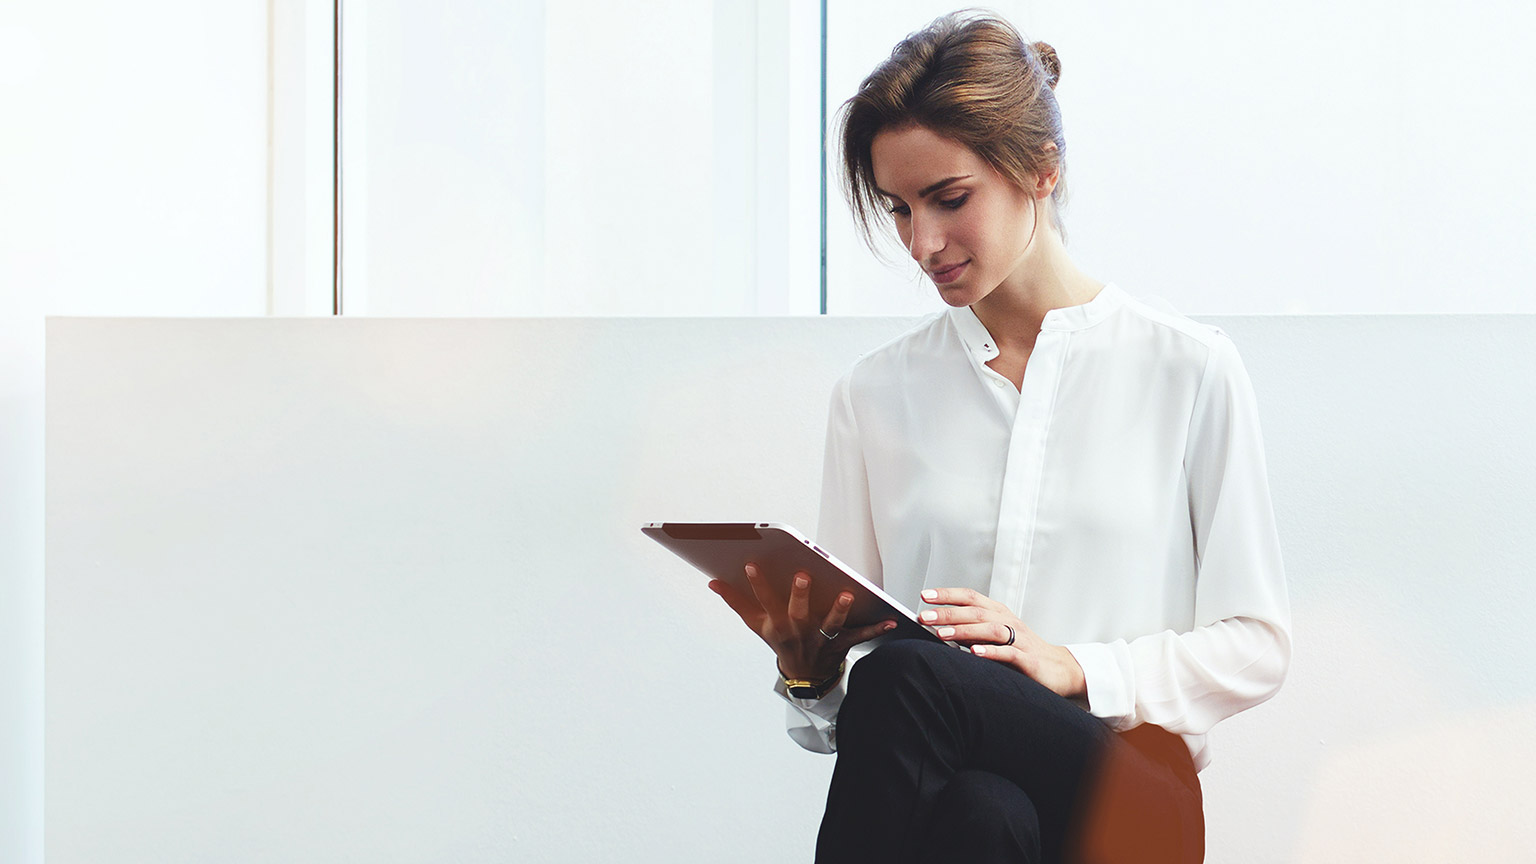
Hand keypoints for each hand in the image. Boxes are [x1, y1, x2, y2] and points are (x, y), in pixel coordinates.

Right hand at [709, 563, 895, 680]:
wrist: (803, 676)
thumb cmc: (779, 642)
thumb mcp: (756, 625)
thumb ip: (736, 602)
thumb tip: (713, 582)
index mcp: (776, 624)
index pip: (764, 601)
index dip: (757, 584)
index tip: (751, 565)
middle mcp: (798, 631)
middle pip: (798, 613)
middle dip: (799, 595)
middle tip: (801, 576)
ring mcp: (820, 640)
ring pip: (831, 624)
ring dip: (840, 611)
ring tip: (848, 594)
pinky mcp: (841, 646)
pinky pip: (859, 637)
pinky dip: (875, 630)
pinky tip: (891, 621)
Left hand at [918, 587, 1085, 698]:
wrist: (1060, 670)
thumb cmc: (1022, 652)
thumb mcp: (994, 638)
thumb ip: (971, 632)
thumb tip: (939, 629)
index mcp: (999, 613)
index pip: (971, 597)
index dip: (948, 594)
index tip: (924, 595)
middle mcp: (1009, 622)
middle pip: (976, 611)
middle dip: (948, 613)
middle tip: (924, 617)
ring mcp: (1020, 639)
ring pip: (990, 629)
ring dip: (964, 631)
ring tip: (941, 635)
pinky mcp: (1028, 659)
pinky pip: (1009, 653)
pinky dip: (991, 652)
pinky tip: (974, 653)